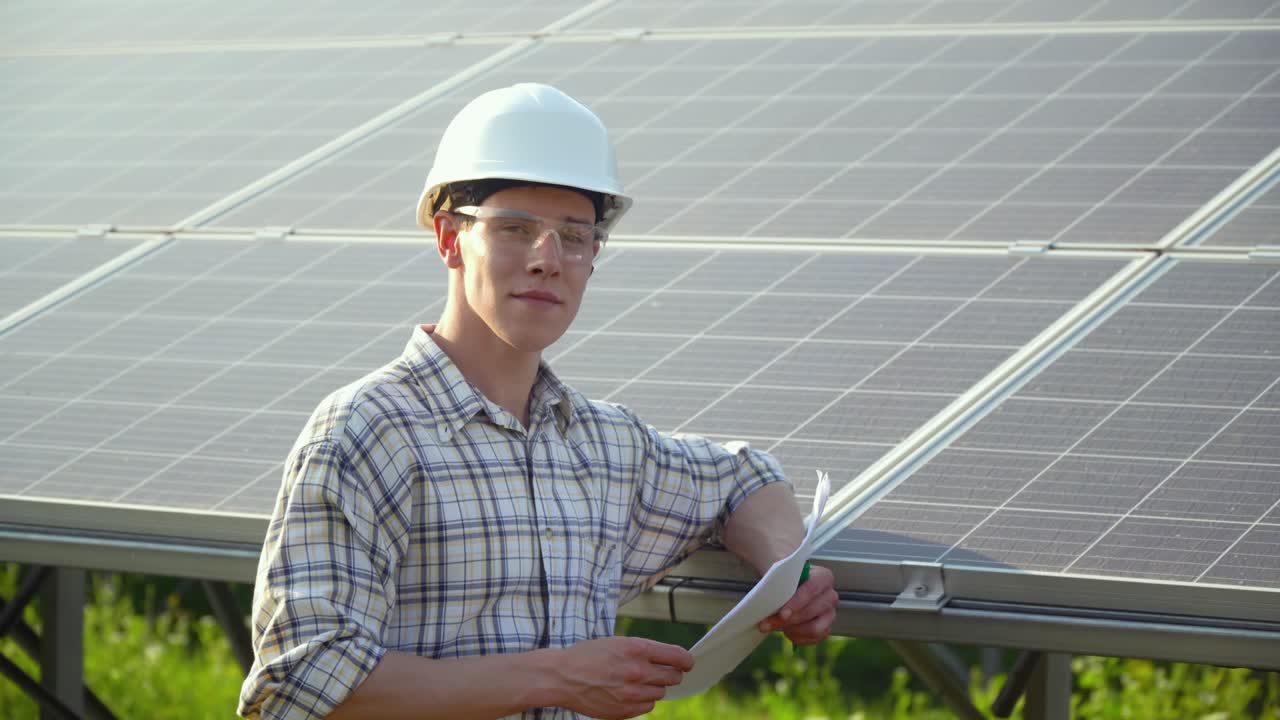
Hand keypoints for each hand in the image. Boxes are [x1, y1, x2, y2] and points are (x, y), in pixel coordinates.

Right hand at [552, 636, 693, 718]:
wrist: (562, 677)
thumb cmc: (589, 656)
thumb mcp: (618, 642)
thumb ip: (645, 650)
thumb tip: (672, 659)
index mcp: (637, 649)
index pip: (678, 657)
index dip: (687, 660)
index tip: (688, 662)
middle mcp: (638, 671)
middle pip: (674, 677)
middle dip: (672, 673)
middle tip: (663, 671)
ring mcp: (632, 693)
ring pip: (661, 693)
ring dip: (654, 687)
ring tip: (636, 681)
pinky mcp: (624, 710)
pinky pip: (648, 707)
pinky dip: (643, 700)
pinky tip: (628, 692)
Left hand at [757, 564, 836, 644]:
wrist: (786, 586)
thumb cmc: (784, 578)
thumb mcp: (779, 573)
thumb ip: (775, 579)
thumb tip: (767, 592)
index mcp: (823, 577)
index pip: (812, 589)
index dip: (796, 602)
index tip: (782, 613)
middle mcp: (830, 596)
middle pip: (810, 611)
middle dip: (787, 620)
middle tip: (766, 623)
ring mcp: (830, 614)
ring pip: (814, 629)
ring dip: (791, 630)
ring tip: (775, 626)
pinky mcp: (826, 629)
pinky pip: (813, 638)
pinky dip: (797, 637)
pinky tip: (786, 631)